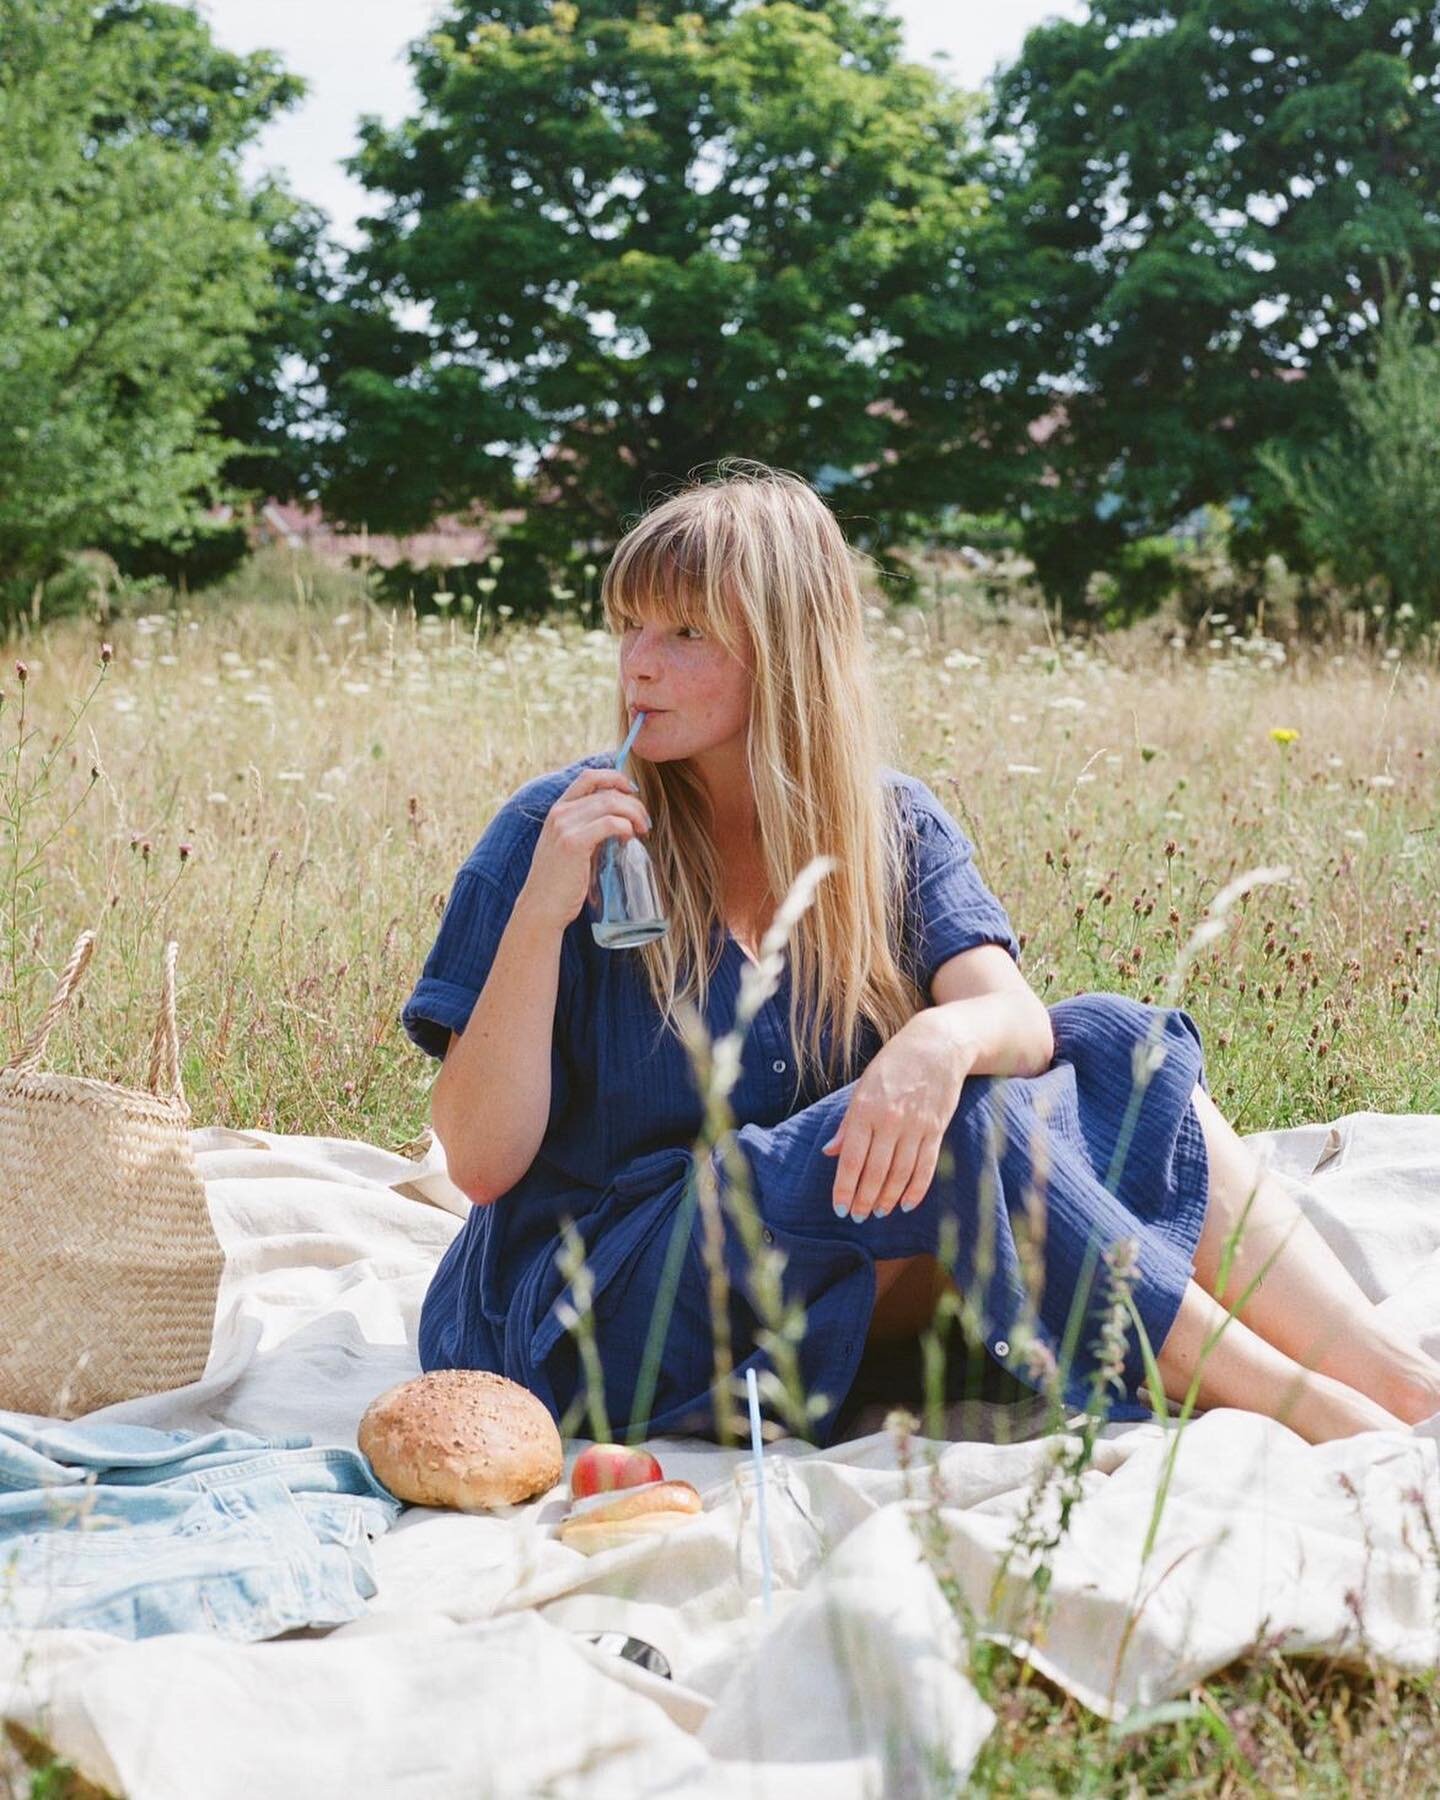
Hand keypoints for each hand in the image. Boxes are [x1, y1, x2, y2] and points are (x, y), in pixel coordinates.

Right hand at [517, 767, 650, 932]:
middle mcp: (559, 812)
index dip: (615, 778)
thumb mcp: (569, 846)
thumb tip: (619, 822)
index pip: (589, 776)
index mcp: (558, 809)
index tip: (632, 793)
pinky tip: (629, 838)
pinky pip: (610, 823)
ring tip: (642, 830)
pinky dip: (626, 827)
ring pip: (611, 803)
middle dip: (632, 801)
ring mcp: (565, 826)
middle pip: (606, 790)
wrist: (542, 908)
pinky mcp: (574, 843)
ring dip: (634, 814)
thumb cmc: (560, 882)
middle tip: (645, 821)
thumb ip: (587, 829)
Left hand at [820, 1012, 969, 1221]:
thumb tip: (830, 1152)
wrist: (937, 1045)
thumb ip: (848, 1123)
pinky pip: (926, 1167)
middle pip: (876, 1172)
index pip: (852, 1159)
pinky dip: (916, 1189)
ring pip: (900, 1174)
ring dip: (888, 1198)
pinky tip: (906, 1204)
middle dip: (865, 1199)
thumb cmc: (893, 1065)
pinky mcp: (936, 1129)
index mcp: (865, 1109)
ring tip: (878, 1212)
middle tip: (857, 1217)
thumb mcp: (863, 1087)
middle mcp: (890, 1121)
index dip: (844, 1188)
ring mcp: (916, 1126)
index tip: (839, 1208)